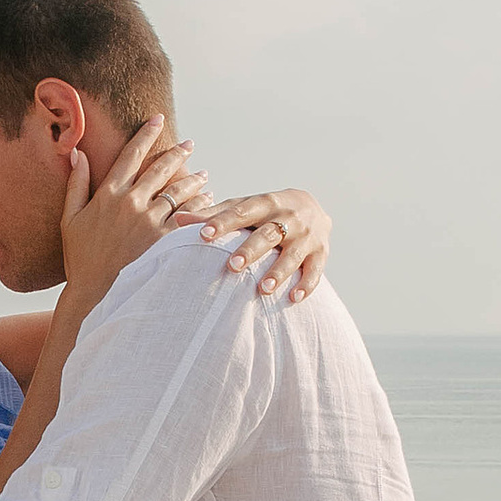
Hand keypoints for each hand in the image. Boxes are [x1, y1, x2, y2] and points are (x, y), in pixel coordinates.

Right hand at [58, 117, 211, 302]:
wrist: (95, 294)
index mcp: (108, 193)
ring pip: (178, 191)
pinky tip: (209, 202)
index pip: (131, 154)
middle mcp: (131, 202)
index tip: (158, 119)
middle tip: (190, 144)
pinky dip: (200, 206)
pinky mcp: (164, 240)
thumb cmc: (80, 259)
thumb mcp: (70, 219)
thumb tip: (76, 153)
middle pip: (160, 168)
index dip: (146, 134)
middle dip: (177, 152)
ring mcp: (149, 221)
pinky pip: (188, 216)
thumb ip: (76, 184)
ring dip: (193, 179)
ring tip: (203, 175)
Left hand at [197, 184, 330, 301]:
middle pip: (268, 234)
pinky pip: (315, 270)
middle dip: (251, 250)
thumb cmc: (268, 211)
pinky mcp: (321, 253)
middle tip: (232, 266)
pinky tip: (294, 298)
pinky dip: (307, 284)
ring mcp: (307, 236)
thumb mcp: (246, 207)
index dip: (223, 222)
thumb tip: (179, 220)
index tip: (204, 234)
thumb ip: (215, 214)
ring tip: (263, 289)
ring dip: (279, 272)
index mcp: (267, 202)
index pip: (243, 211)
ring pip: (293, 255)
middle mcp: (289, 217)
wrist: (315, 208)